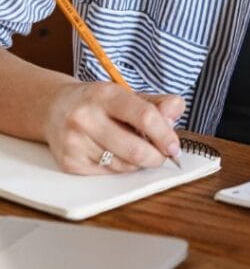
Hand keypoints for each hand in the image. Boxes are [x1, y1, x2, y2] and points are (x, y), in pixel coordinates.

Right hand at [44, 81, 184, 173]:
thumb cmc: (99, 102)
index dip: (164, 135)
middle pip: (134, 149)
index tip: (174, 147)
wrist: (54, 108)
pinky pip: (108, 174)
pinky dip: (120, 167)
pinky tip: (115, 153)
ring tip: (135, 148)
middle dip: (156, 157)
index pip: (144, 116)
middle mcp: (86, 117)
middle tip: (163, 155)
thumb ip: (157, 103)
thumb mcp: (127, 94)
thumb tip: (175, 112)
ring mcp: (75, 142)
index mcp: (106, 94)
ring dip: (138, 162)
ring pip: (123, 165)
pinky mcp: (70, 163)